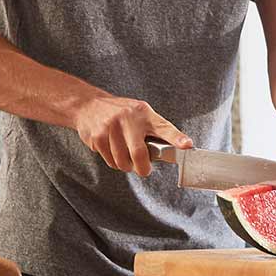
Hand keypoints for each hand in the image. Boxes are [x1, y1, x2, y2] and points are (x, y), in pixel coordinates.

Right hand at [72, 95, 192, 176]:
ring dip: (126, 165)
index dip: (177, 138)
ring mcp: (112, 126)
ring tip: (124, 155)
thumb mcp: (139, 114)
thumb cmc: (119, 113)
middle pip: (139, 154)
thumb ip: (152, 130)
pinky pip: (110, 161)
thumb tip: (168, 152)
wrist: (88, 105)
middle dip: (143, 168)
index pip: (164, 127)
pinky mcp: (99, 136)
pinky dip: (113, 161)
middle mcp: (129, 118)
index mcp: (145, 113)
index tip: (187, 145)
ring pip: (123, 161)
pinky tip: (111, 149)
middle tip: (144, 170)